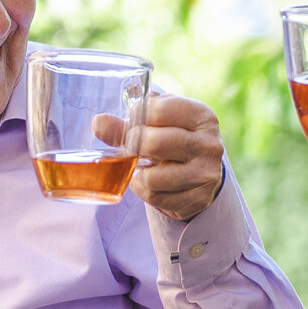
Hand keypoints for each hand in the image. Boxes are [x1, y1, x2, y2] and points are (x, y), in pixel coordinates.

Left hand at [132, 93, 225, 220]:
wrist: (201, 174)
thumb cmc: (173, 142)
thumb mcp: (157, 125)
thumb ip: (125, 124)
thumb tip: (98, 123)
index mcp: (202, 117)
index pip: (158, 110)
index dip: (137, 116)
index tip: (136, 122)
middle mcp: (209, 144)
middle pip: (153, 143)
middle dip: (135, 146)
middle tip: (134, 147)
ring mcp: (206, 174)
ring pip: (153, 177)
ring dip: (140, 174)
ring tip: (145, 167)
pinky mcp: (198, 198)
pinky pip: (155, 197)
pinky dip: (144, 190)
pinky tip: (150, 182)